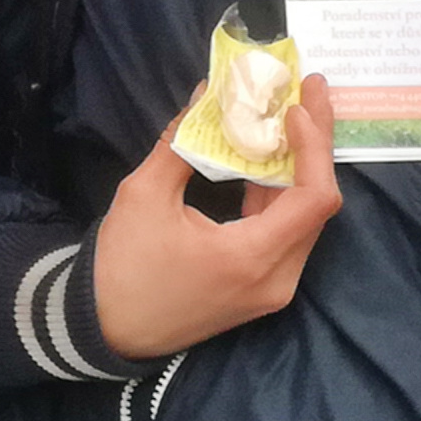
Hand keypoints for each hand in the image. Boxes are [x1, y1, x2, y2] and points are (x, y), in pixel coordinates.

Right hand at [92, 73, 340, 359]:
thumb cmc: (122, 267)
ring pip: (305, 217)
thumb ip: (182, 141)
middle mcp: (275, 279)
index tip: (297, 104)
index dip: (315, 145)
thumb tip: (209, 92)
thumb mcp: (145, 195)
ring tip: (293, 113)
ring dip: (301, 165)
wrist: (102, 331)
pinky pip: (286, 233)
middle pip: (318, 204)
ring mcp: (271, 289)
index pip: (315, 197)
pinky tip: (269, 156)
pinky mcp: (260, 288)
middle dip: (316, 143)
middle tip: (309, 90)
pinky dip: (282, 192)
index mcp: (252, 259)